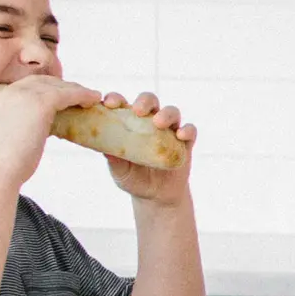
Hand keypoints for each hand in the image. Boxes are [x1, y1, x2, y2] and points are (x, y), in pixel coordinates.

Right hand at [0, 75, 101, 186]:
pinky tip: (94, 100)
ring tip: (92, 97)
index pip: (29, 85)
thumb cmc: (3, 164)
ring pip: (58, 86)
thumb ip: (21, 126)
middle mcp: (11, 92)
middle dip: (64, 86)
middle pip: (45, 82)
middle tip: (81, 95)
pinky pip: (68, 94)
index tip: (63, 96)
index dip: (48, 88)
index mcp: (1, 98)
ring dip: (77, 90)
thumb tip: (38, 130)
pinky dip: (83, 95)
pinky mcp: (41, 103)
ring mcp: (25, 95)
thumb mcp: (10, 136)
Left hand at [103, 92, 197, 206]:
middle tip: (138, 110)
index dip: (116, 99)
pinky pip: (190, 130)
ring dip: (166, 114)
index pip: (123, 104)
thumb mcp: (120, 171)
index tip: (110, 103)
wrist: (156, 196)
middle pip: (150, 101)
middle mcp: (150, 122)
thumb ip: (114, 160)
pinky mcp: (185, 143)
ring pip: (172, 112)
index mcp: (129, 123)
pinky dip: (187, 130)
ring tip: (159, 123)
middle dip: (145, 101)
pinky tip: (181, 135)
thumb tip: (104, 148)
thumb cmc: (133, 179)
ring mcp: (169, 131)